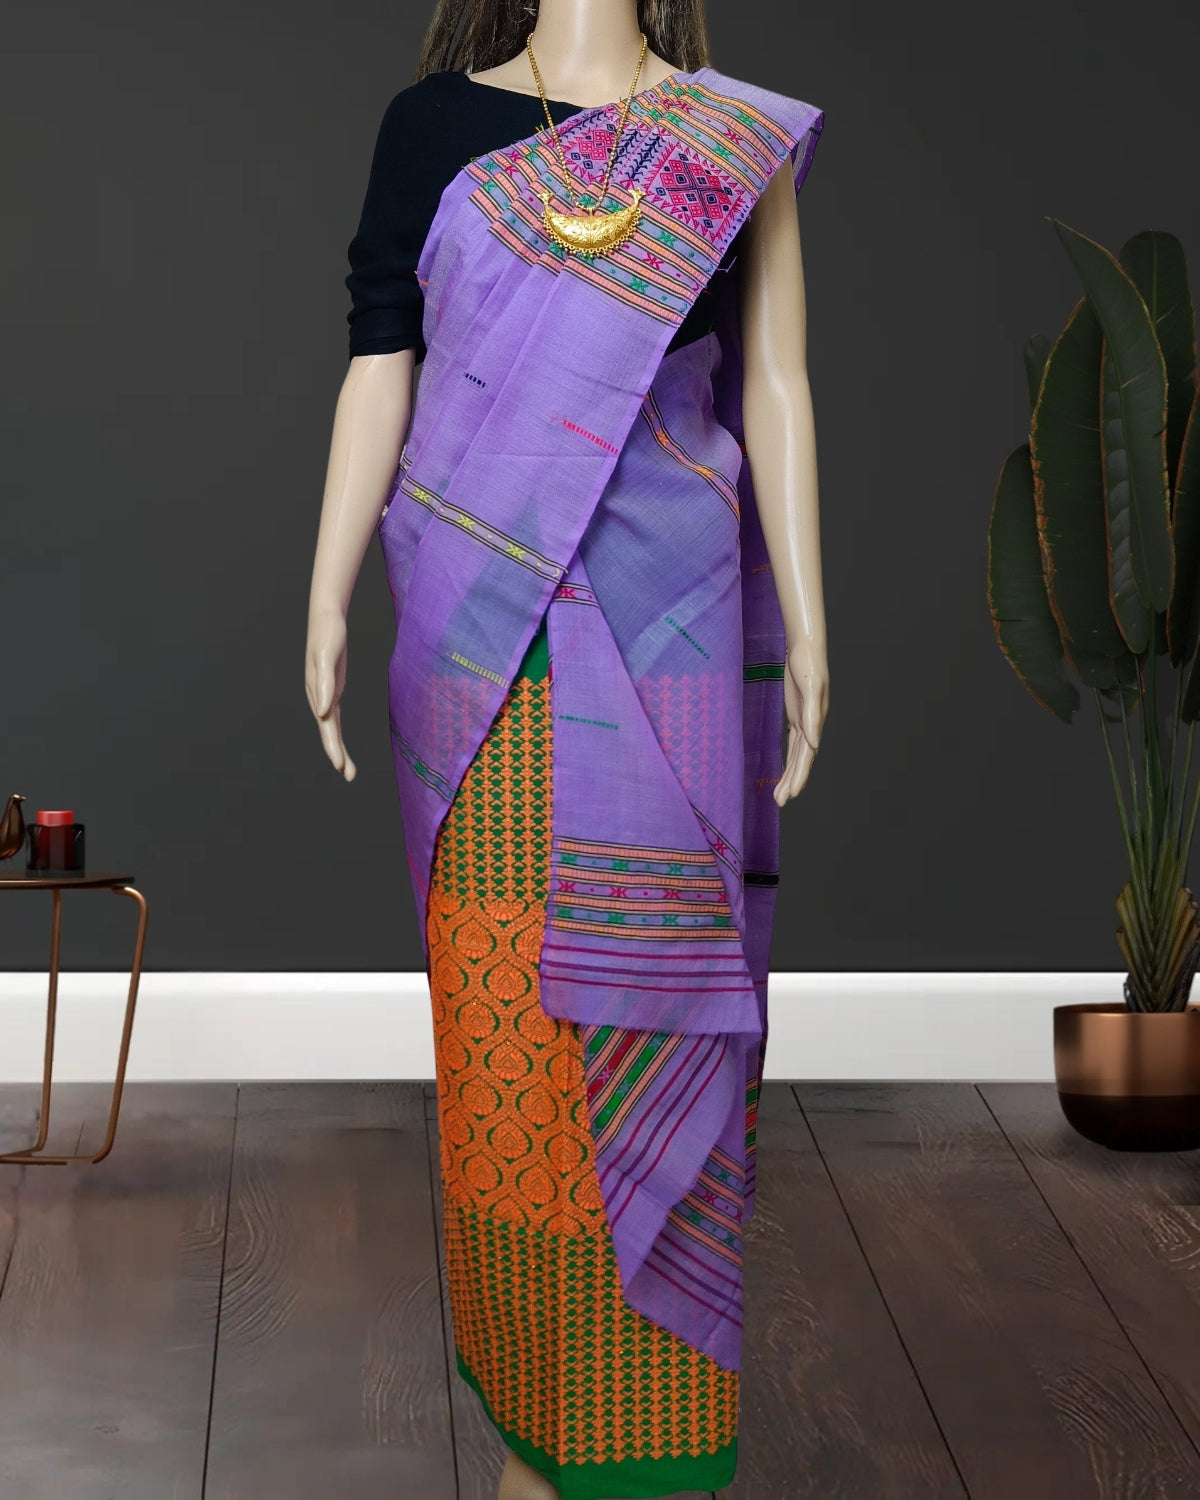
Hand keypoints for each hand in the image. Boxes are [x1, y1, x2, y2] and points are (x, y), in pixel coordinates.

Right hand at [305, 606, 356, 781]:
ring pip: (332, 728)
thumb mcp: (327, 656)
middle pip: (329, 732)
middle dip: (338, 754)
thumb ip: (324, 683)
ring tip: (348, 770)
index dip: (333, 747)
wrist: (327, 619)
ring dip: (338, 748)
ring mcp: (326, 694)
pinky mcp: (332, 688)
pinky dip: (337, 733)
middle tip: (350, 775)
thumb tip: (324, 711)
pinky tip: (340, 744)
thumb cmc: (327, 635)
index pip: (327, 726)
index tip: (340, 765)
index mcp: (318, 693)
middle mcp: (320, 697)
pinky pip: (335, 717)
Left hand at [775, 636, 827, 805]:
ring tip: (780, 795)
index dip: (800, 775)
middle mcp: (811, 724)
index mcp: (815, 720)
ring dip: (790, 774)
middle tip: (780, 801)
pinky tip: (785, 770)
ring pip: (797, 755)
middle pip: (802, 760)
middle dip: (793, 781)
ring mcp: (804, 720)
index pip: (807, 755)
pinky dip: (790, 759)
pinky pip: (794, 743)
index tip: (792, 793)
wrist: (805, 647)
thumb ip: (812, 715)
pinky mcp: (797, 715)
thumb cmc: (808, 663)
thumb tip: (814, 743)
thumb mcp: (810, 687)